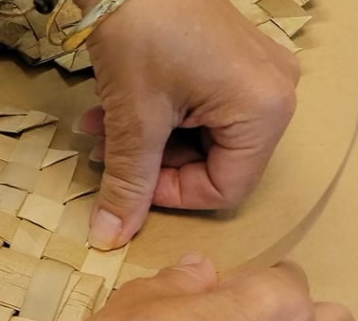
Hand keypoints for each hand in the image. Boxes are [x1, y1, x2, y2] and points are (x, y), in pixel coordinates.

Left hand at [73, 0, 300, 249]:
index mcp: (265, 111)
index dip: (172, 196)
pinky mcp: (230, 63)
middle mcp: (273, 94)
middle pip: (211, 163)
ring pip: (198, 138)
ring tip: (101, 126)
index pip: (224, 188)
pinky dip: (156, 117)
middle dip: (151, 163)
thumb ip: (127, 183)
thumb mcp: (135, 118)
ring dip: (145, 140)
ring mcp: (253, 76)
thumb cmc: (143, 30)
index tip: (130, 183)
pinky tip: (114, 107)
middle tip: (107, 151)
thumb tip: (110, 237)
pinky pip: (197, 110)